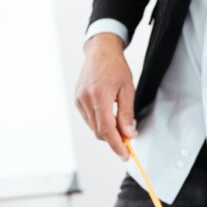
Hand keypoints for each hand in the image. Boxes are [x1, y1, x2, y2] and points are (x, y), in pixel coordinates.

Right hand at [74, 33, 136, 159]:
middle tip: (128, 138)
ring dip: (107, 131)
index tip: (125, 155)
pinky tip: (109, 114)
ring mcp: (79, 100)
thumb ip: (127, 114)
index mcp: (99, 96)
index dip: (116, 145)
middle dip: (114, 139)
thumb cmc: (116, 67)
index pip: (106, 130)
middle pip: (99, 131)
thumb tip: (129, 134)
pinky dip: (100, 122)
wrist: (100, 51)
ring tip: (120, 123)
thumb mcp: (128, 89)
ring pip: (93, 127)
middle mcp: (86, 100)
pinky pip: (89, 119)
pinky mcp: (77, 100)